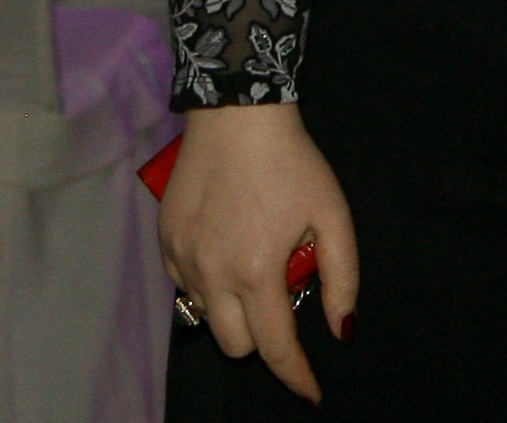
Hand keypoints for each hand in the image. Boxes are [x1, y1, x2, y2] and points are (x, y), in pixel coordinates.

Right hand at [159, 104, 358, 402]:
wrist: (236, 114)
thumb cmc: (292, 162)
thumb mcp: (333, 215)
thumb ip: (342, 278)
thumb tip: (341, 331)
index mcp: (256, 272)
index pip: (275, 347)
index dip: (295, 375)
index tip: (310, 391)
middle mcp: (212, 275)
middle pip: (236, 345)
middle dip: (263, 337)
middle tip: (282, 295)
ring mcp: (182, 260)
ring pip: (206, 318)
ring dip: (233, 310)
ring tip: (254, 264)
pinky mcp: (164, 244)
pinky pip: (185, 288)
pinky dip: (207, 285)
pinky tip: (227, 251)